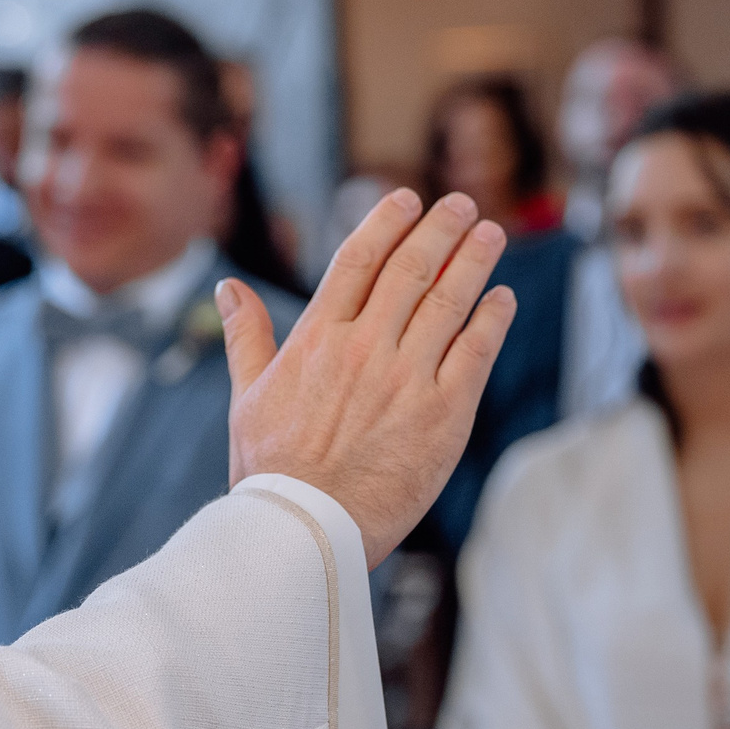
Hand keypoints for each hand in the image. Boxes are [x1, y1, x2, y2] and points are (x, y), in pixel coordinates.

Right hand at [219, 189, 513, 566]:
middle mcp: (365, 348)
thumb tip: (228, 289)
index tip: (408, 198)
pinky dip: (491, 319)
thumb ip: (245, 337)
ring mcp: (407, 378)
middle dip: (440, 229)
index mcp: (316, 339)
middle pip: (411, 269)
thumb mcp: (246, 397)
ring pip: (449, 301)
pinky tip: (501, 298)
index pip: (358, 259)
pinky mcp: (444, 414)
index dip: (387, 222)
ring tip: (490, 234)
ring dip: (473, 260)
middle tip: (461, 204)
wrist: (305, 530)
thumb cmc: (270, 470)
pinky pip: (475, 351)